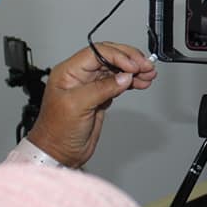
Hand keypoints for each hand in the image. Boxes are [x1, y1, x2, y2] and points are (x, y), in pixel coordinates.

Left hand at [28, 42, 156, 167]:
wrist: (59, 153)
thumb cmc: (57, 132)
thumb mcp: (77, 106)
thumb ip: (101, 88)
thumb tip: (124, 77)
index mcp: (69, 71)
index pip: (97, 53)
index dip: (118, 56)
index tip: (134, 66)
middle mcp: (80, 75)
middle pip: (110, 57)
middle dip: (130, 60)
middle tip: (146, 66)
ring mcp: (91, 86)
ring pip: (117, 69)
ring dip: (135, 70)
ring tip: (149, 74)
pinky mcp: (101, 97)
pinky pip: (119, 83)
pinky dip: (132, 81)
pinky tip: (141, 82)